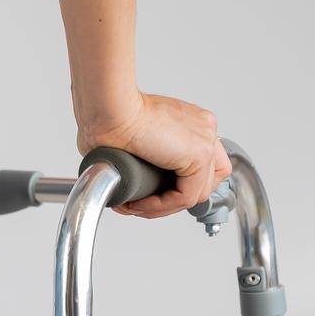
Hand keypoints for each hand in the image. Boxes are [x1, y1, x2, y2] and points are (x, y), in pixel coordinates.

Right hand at [77, 92, 232, 217]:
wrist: (109, 108)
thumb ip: (145, 153)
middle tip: (141, 203)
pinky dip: (161, 206)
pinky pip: (185, 196)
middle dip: (172, 199)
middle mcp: (204, 129)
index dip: (176, 186)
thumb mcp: (133, 136)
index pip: (201, 166)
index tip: (148, 194)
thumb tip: (134, 177)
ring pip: (195, 193)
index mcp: (191, 123)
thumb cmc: (110, 117)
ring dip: (163, 207)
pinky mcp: (200, 154)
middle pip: (205, 181)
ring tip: (136, 206)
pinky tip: (139, 203)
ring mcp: (205, 140)